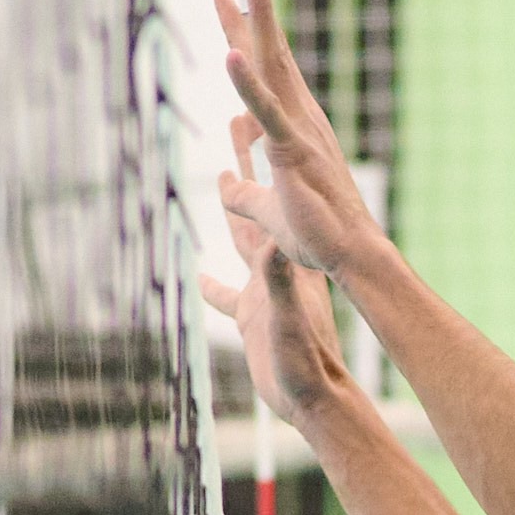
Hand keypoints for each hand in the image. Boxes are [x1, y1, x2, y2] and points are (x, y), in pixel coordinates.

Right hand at [200, 114, 350, 421]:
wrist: (316, 399)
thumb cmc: (303, 363)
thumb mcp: (287, 318)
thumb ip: (278, 285)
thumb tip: (272, 249)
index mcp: (280, 261)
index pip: (263, 198)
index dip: (253, 162)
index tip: (243, 115)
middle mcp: (274, 266)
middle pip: (254, 202)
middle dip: (244, 163)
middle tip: (235, 121)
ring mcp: (265, 289)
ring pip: (243, 236)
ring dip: (232, 207)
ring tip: (221, 178)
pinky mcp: (255, 316)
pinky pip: (228, 295)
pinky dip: (213, 285)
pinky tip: (199, 276)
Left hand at [214, 0, 383, 275]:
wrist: (349, 257)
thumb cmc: (317, 234)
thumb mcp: (267, 211)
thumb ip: (244, 195)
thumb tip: (225, 187)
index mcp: (292, 127)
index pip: (266, 72)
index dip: (247, 35)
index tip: (231, 1)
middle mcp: (300, 119)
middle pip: (270, 55)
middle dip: (252, 12)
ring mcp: (298, 131)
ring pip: (271, 67)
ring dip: (256, 22)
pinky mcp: (293, 153)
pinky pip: (266, 113)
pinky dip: (247, 84)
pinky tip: (232, 54)